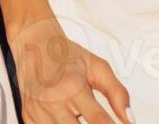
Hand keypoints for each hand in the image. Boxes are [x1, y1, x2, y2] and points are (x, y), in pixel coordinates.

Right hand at [8, 18, 131, 123]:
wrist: (32, 42)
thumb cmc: (67, 54)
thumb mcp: (97, 67)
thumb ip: (117, 93)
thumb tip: (130, 120)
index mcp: (74, 87)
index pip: (99, 121)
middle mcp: (54, 101)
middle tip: (99, 122)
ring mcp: (38, 111)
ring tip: (79, 117)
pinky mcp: (27, 116)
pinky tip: (66, 120)